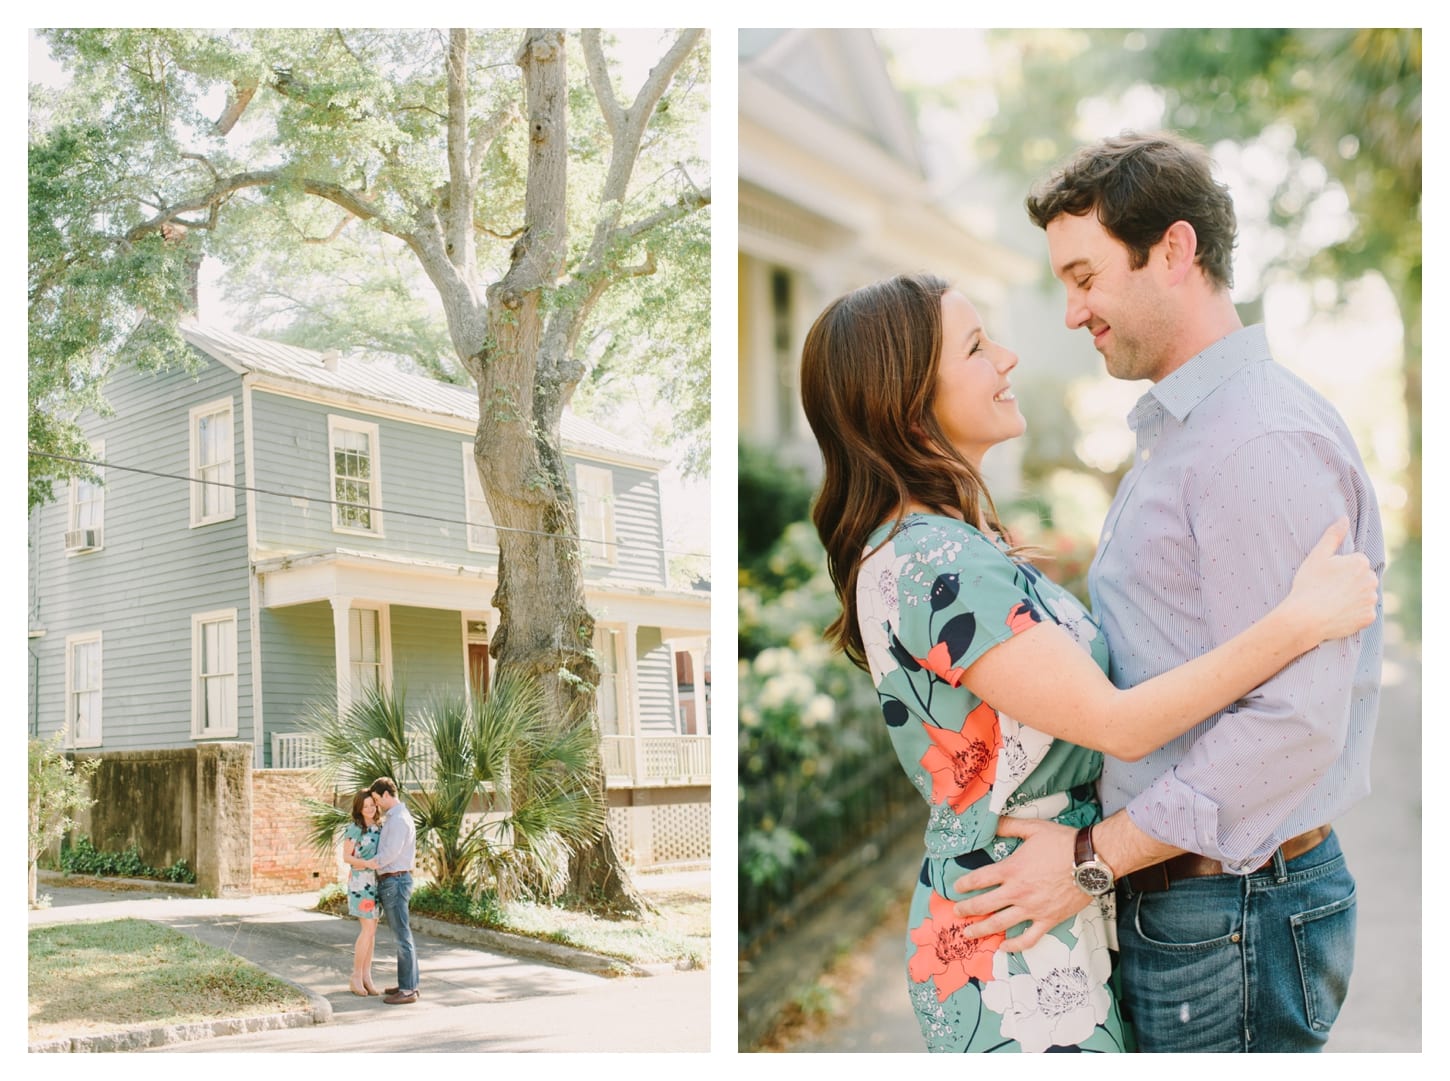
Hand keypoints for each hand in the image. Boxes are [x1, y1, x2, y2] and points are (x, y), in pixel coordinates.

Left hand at [951, 818, 1090, 951]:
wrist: (1091, 860)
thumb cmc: (1063, 843)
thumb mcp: (1033, 828)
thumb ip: (1009, 826)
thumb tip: (992, 821)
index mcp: (1011, 869)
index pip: (979, 879)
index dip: (964, 884)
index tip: (956, 888)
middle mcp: (1018, 891)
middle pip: (984, 904)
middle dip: (966, 909)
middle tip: (957, 912)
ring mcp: (1032, 908)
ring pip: (1000, 924)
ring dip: (981, 930)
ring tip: (969, 933)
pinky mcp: (1048, 920)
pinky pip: (1028, 938)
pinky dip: (1015, 945)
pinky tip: (1004, 947)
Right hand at [1285, 517, 1376, 641]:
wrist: (1305, 618)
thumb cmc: (1309, 585)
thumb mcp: (1317, 556)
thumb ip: (1333, 536)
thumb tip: (1344, 518)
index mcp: (1360, 562)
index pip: (1355, 563)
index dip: (1339, 570)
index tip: (1326, 578)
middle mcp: (1371, 580)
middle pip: (1362, 579)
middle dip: (1350, 583)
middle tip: (1328, 590)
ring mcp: (1371, 600)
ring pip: (1363, 596)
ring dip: (1353, 598)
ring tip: (1332, 603)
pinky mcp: (1369, 617)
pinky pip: (1363, 613)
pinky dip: (1353, 614)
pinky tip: (1338, 614)